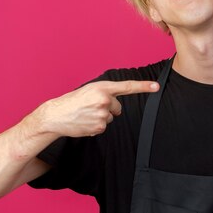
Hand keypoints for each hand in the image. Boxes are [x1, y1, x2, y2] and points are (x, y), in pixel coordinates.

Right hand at [37, 80, 159, 136]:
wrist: (55, 115)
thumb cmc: (72, 102)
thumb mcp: (89, 90)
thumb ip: (105, 93)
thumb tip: (116, 102)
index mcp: (102, 88)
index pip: (127, 86)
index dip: (144, 86)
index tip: (156, 86)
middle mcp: (104, 100)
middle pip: (118, 107)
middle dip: (108, 108)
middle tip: (91, 107)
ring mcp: (102, 114)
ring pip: (111, 117)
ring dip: (101, 117)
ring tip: (86, 114)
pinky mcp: (99, 126)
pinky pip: (104, 127)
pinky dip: (96, 125)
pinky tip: (85, 122)